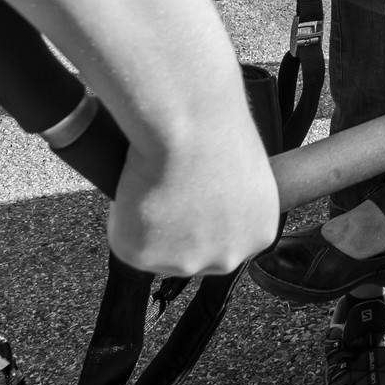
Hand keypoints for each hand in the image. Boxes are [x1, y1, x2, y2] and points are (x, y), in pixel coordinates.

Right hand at [109, 108, 279, 276]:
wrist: (189, 122)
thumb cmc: (217, 128)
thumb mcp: (243, 168)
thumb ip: (230, 199)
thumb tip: (207, 196)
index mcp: (259, 232)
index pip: (227, 238)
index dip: (204, 215)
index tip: (194, 192)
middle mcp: (229, 257)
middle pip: (194, 251)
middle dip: (179, 227)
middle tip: (170, 185)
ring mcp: (187, 262)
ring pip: (157, 246)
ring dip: (151, 220)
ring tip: (157, 177)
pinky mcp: (144, 257)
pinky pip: (125, 237)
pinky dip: (124, 213)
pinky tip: (139, 184)